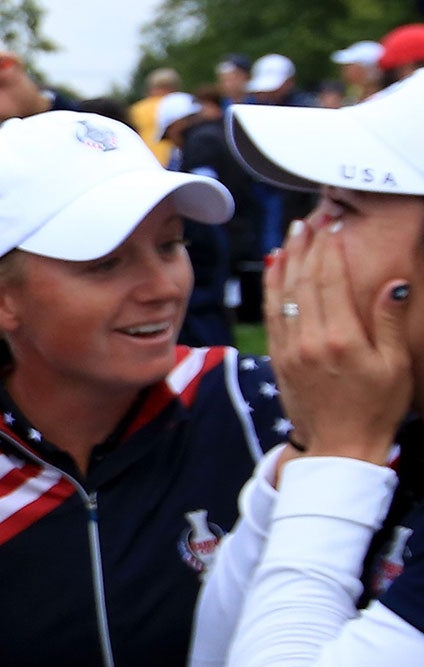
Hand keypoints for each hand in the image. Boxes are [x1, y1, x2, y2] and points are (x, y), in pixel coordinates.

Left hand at [267, 215, 412, 464]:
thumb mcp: (395, 365)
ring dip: (285, 261)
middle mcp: (309, 340)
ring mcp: (289, 349)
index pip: (330, 281)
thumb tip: (393, 283)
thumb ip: (389, 322)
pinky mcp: (278, 359)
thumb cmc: (377, 407)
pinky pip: (271, 315)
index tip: (333, 226)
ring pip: (282, 295)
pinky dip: (270, 288)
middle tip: (310, 219)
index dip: (330, 250)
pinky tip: (273, 269)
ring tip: (291, 235)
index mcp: (341, 338)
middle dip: (306, 246)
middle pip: (303, 281)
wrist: (339, 447)